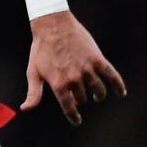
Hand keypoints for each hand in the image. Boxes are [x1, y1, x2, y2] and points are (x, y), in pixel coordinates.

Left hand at [22, 11, 125, 125]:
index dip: (73, 116)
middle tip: (79, 97)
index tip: (77, 120)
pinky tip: (121, 92)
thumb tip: (25, 109)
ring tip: (97, 96)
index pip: (69, 107)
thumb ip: (33, 93)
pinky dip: (118, 85)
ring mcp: (87, 69)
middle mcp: (74, 79)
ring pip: (98, 90)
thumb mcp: (34, 72)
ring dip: (98, 95)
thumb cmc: (40, 49)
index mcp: (58, 84)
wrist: (52, 26)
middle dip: (80, 99)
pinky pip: (112, 75)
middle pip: (82, 97)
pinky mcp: (97, 59)